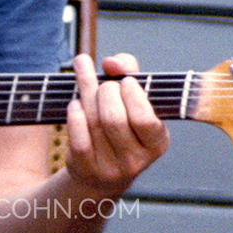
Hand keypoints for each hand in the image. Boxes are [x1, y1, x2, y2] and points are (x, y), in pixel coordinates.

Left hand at [65, 52, 168, 197]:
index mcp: (157, 143)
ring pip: (94, 124)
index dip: (132, 95)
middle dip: (106, 92)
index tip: (126, 81)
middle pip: (114, 118)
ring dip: (86, 94)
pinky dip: (74, 116)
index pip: (144, 118)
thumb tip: (110, 62)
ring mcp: (110, 169)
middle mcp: (136, 160)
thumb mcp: (134, 99)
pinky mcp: (87, 170)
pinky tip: (75, 105)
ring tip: (84, 77)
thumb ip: (128, 71)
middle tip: (105, 85)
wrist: (104, 170)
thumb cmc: (124, 123)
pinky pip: (78, 139)